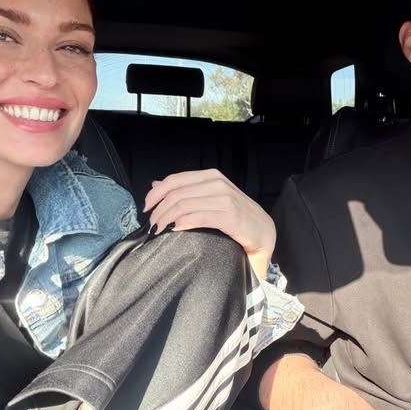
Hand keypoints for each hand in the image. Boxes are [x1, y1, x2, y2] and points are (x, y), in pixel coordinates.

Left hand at [144, 169, 275, 279]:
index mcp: (212, 176)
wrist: (264, 233)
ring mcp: (225, 199)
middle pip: (176, 193)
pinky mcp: (230, 216)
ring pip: (183, 204)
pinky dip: (182, 223)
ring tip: (159, 230)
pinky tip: (174, 230)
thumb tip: (156, 184)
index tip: (146, 208)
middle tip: (151, 225)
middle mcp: (218, 183)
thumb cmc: (237, 218)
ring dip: (166, 218)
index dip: (156, 193)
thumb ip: (187, 190)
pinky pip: (198, 216)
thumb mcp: (211, 199)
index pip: (175, 180)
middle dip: (158, 209)